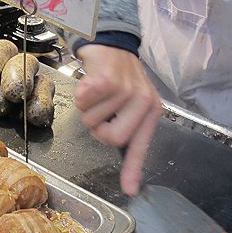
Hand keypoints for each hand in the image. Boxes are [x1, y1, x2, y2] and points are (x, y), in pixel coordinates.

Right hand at [74, 44, 161, 195]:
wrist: (111, 41)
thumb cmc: (116, 75)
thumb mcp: (129, 100)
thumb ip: (125, 126)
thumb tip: (124, 163)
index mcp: (151, 111)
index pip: (139, 146)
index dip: (132, 169)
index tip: (130, 191)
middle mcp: (144, 102)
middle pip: (111, 138)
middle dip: (97, 128)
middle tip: (99, 112)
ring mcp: (128, 91)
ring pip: (93, 120)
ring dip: (87, 107)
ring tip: (96, 91)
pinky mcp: (110, 81)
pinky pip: (84, 102)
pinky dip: (80, 93)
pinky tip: (89, 81)